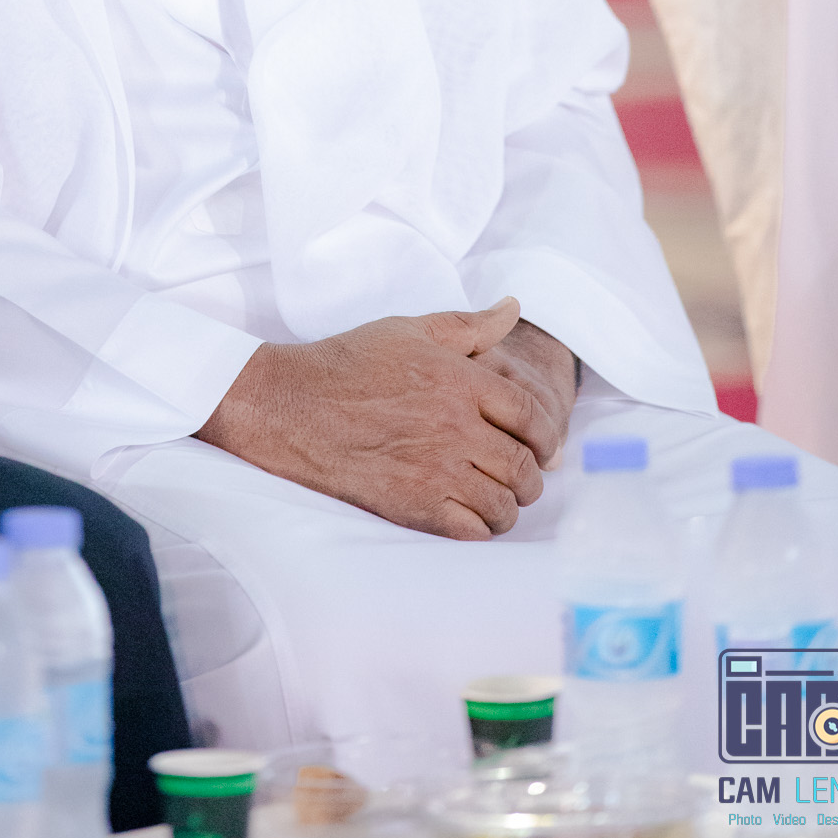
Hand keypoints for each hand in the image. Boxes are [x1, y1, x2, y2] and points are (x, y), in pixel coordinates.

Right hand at [195, 297, 562, 540]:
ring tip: (496, 497)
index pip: (532, 416)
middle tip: (519, 475)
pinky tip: (468, 513)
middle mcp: (454, 427)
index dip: (546, 435)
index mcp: (460, 381)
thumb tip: (513, 307)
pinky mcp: (413, 506)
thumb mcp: (411, 330)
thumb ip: (470, 324)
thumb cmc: (350, 363)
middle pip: (524, 466)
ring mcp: (435, 470)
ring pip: (503, 503)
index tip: (541, 444)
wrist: (291, 405)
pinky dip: (480, 527)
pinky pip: (471, 531)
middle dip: (530, 475)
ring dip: (508, 505)